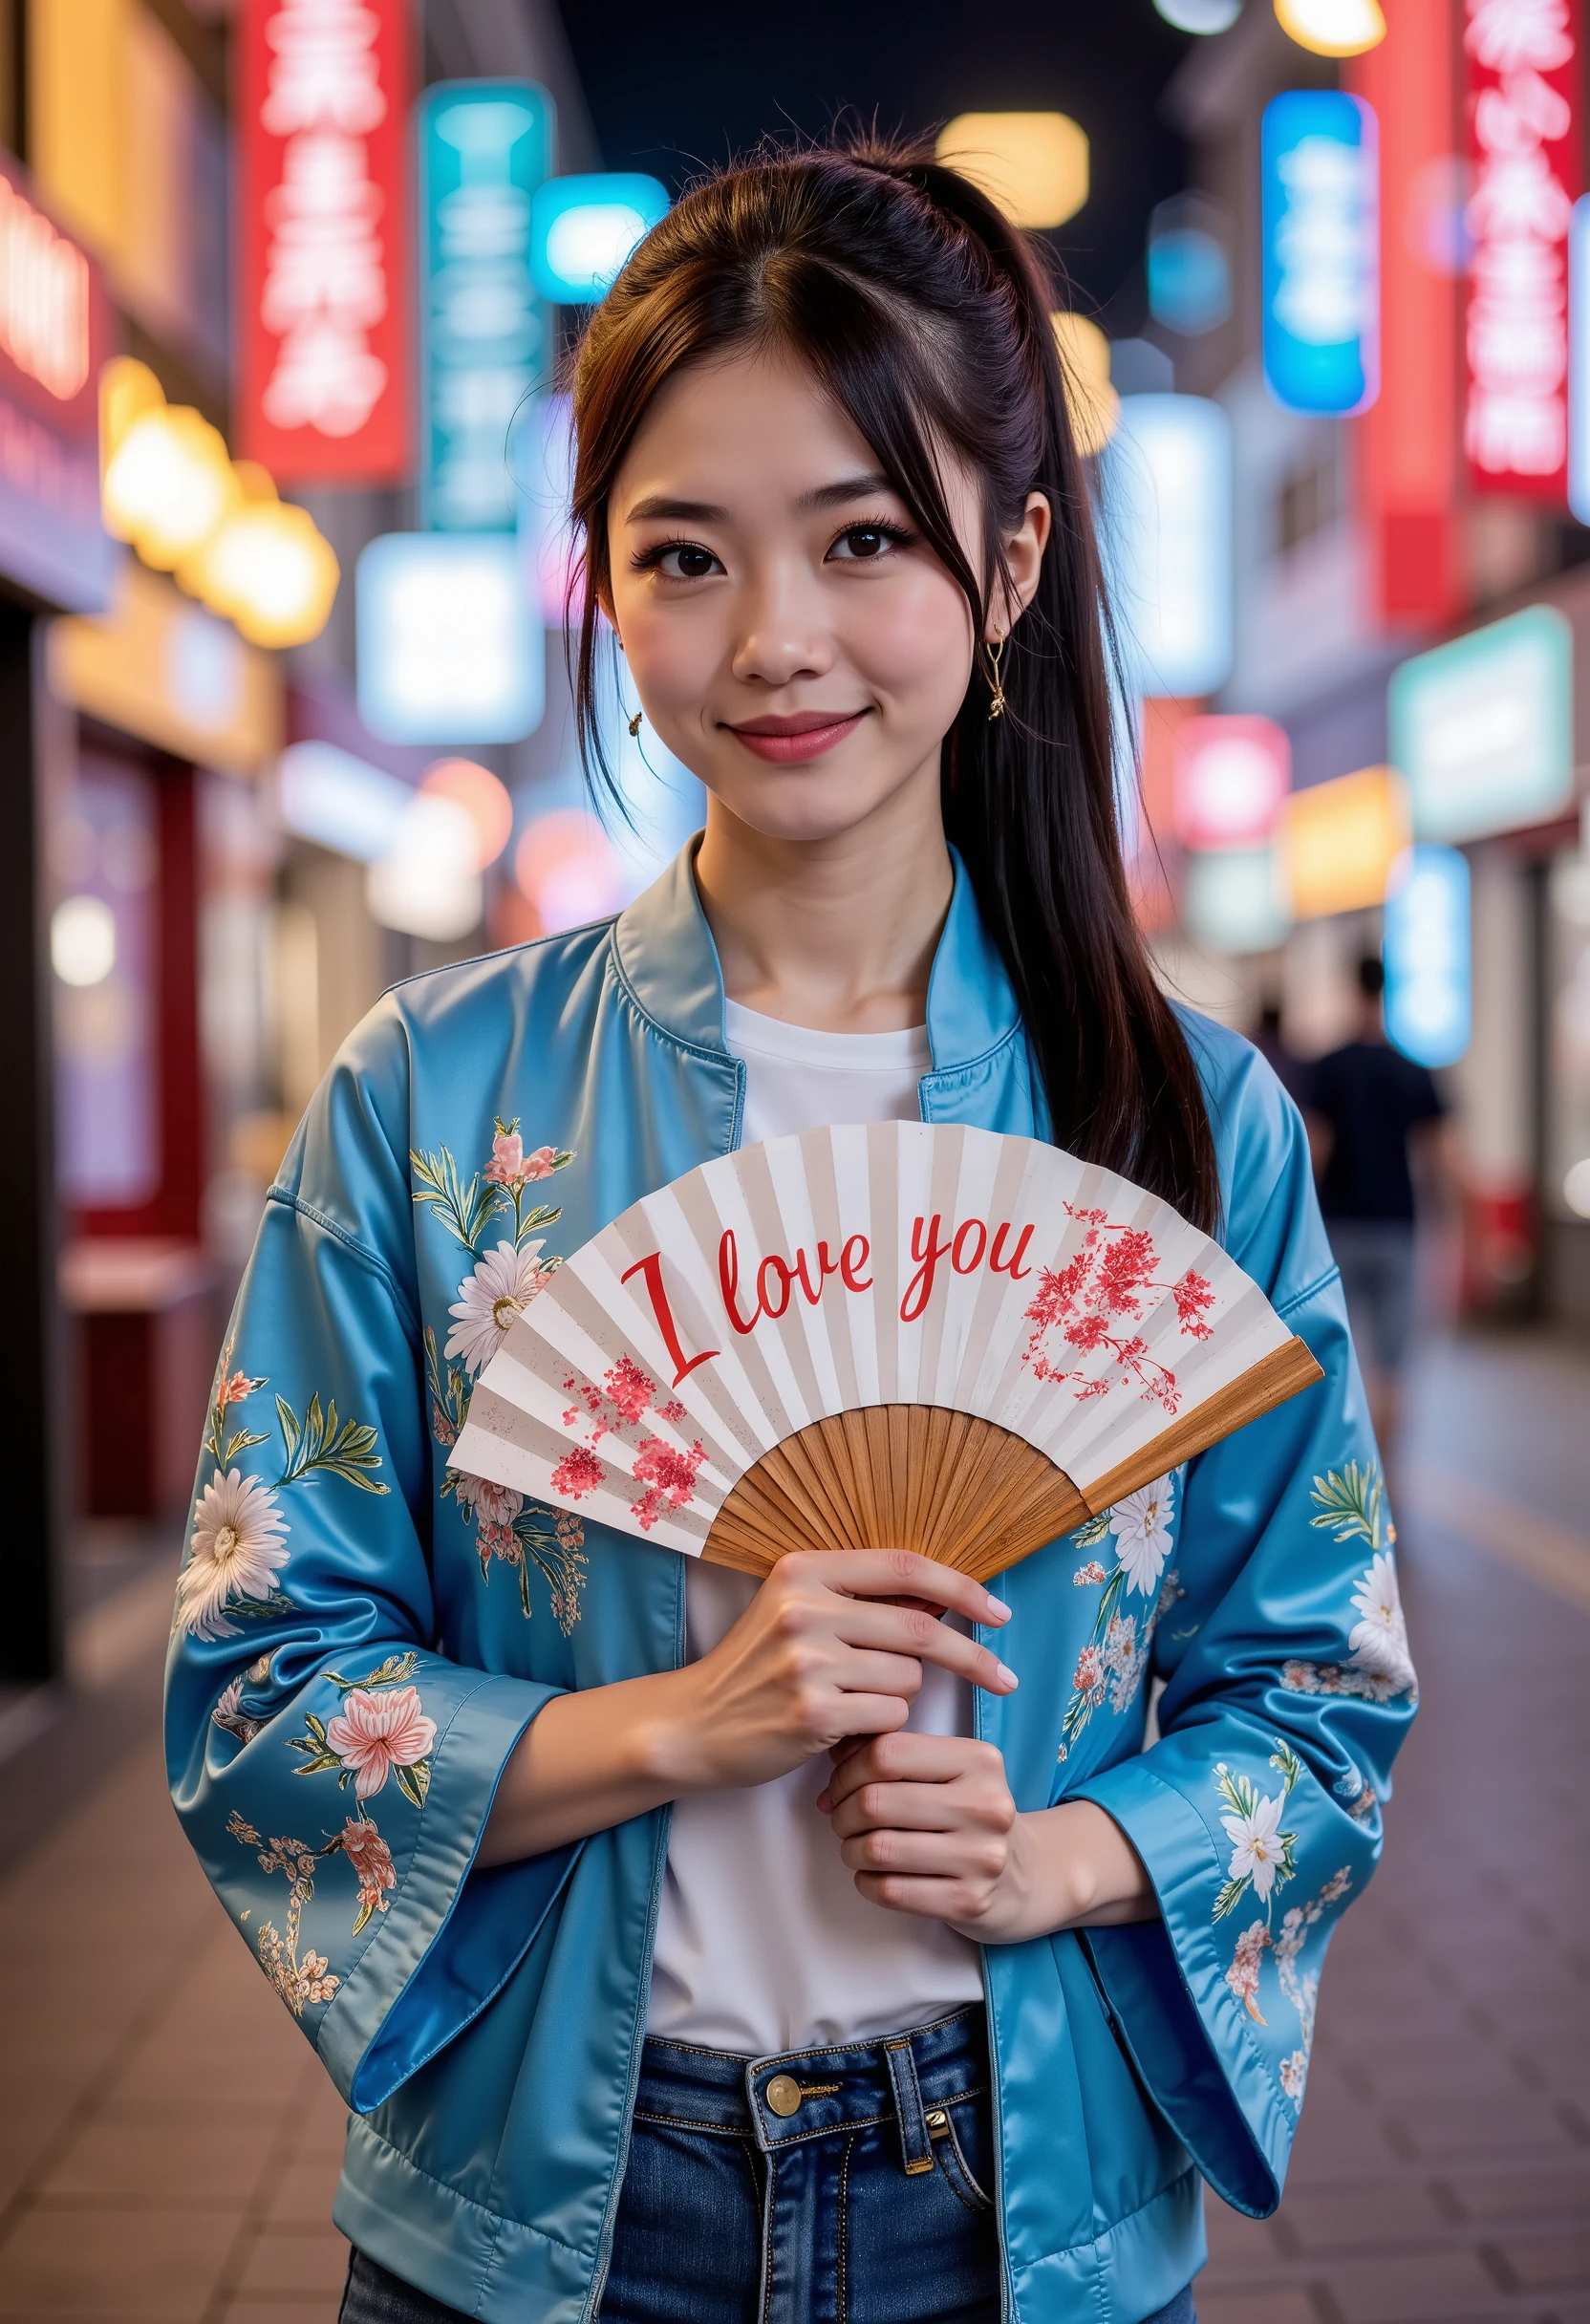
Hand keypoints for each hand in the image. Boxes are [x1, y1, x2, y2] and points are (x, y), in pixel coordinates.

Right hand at [479, 1548, 1014, 1866]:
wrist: (692, 1725)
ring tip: (858, 1701)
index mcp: (804, 1569)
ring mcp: (807, 1662)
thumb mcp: (797, 1611)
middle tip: (1005, 1677)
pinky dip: (881, 1724)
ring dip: (900, 1695)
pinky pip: (888, 1715)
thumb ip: (860, 1599)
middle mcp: (805, 1609)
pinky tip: (846, 1726)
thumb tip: (945, 1597)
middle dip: (973, 1655)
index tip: (999, 1610)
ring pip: (908, 1677)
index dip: (963, 1586)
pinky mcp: (813, 1713)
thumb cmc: (755, 1668)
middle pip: (921, 1627)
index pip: (905, 1566)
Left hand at [819, 1734, 1156, 1943]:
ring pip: (877, 1848)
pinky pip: (891, 1891)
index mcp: (980, 1761)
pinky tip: (875, 1875)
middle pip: (876, 1800)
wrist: (1029, 1876)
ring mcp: (982, 1857)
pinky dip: (868, 1882)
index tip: (843, 1781)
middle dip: (843, 1811)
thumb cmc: (971, 1816)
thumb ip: (896, 1752)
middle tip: (842, 1817)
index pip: (888, 1751)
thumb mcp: (949, 1771)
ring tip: (856, 1847)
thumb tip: (835, 1748)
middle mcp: (986, 1805)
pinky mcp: (970, 1901)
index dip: (850, 1767)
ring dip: (851, 1849)